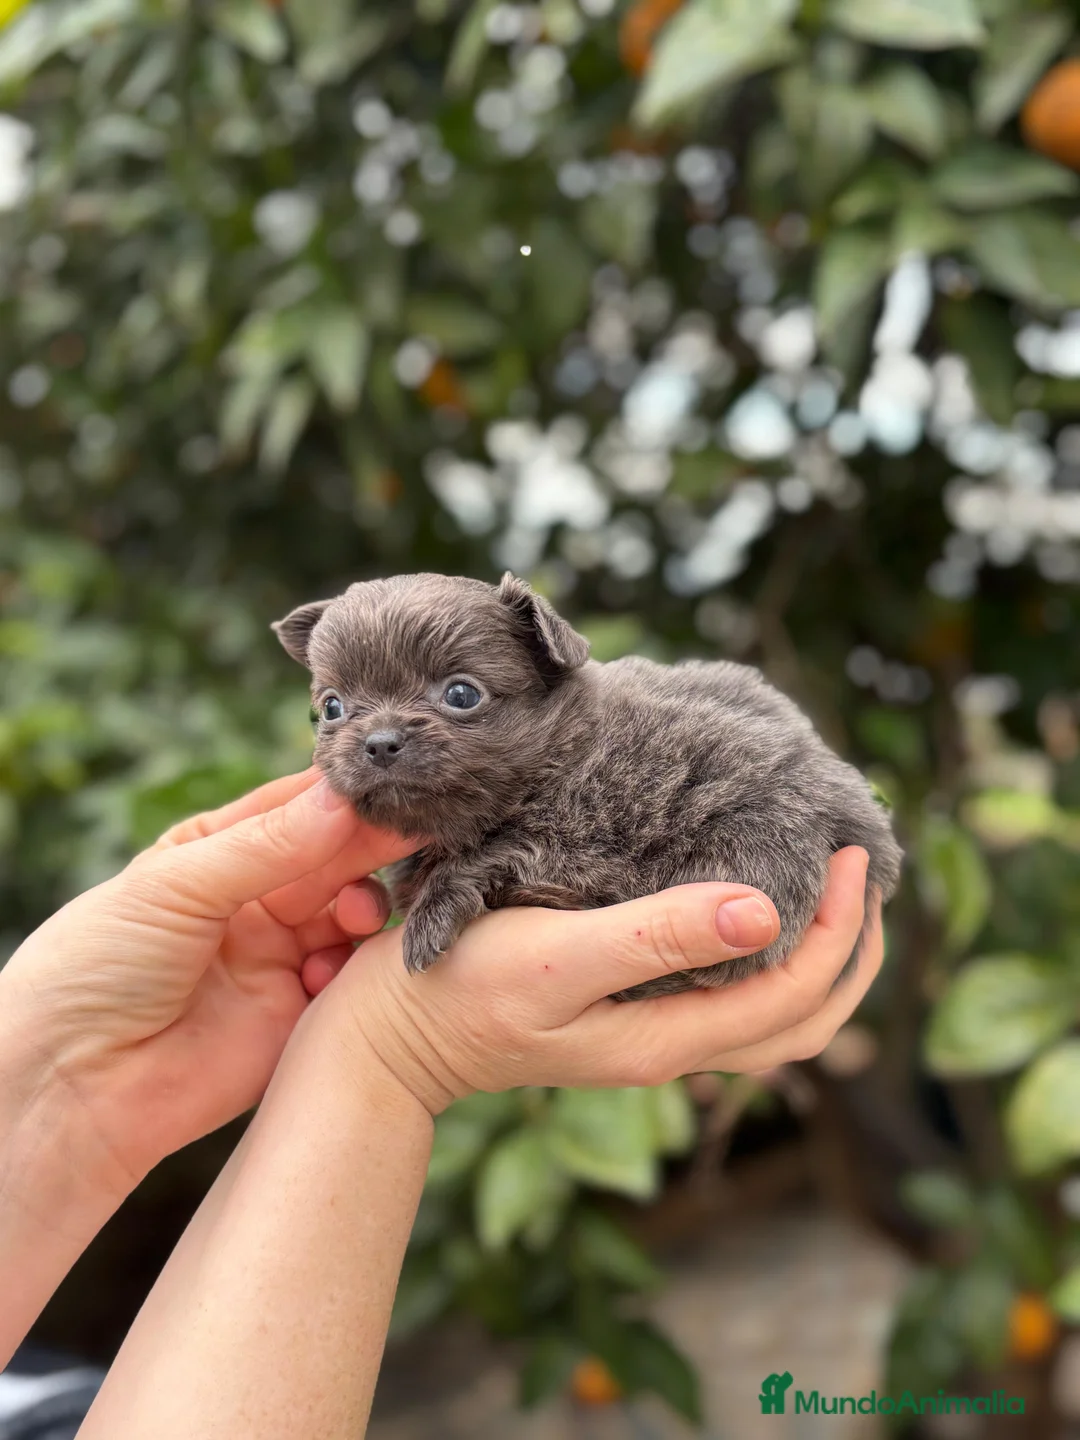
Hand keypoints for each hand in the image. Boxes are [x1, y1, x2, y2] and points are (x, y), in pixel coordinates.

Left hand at [0, 769, 413, 1193]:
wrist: (72, 1085)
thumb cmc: (97, 965)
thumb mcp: (176, 885)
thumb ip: (265, 846)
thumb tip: (343, 799)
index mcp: (221, 850)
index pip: (298, 807)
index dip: (346, 796)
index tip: (394, 783)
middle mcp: (259, 899)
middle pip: (336, 857)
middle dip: (372, 845)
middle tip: (413, 833)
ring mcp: (282, 956)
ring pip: (353, 914)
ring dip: (368, 906)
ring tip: (359, 915)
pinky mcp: (299, 1016)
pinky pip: (352, 980)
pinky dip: (360, 969)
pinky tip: (342, 966)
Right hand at [317, 846, 879, 1113]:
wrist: (387, 1037)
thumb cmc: (459, 988)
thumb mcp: (556, 956)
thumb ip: (655, 936)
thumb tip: (765, 911)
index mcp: (667, 1036)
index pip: (796, 994)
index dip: (842, 929)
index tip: (850, 852)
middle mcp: (671, 1046)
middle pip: (804, 1022)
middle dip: (854, 953)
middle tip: (863, 869)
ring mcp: (648, 1035)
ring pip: (771, 1017)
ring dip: (819, 960)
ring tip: (830, 888)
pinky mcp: (624, 1015)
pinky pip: (727, 999)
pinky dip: (767, 960)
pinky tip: (751, 907)